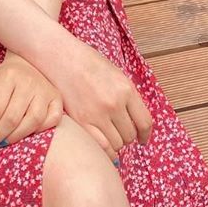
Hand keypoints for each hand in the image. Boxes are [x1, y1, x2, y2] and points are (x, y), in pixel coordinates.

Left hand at [0, 54, 61, 151]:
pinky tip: (27, 133)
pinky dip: (41, 130)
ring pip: (33, 121)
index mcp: (8, 75)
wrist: (26, 64)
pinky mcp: (57, 97)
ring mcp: (45, 90)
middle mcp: (29, 81)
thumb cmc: (1, 79)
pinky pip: (53, 119)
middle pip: (12, 118)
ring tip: (4, 142)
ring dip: (16, 137)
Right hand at [46, 39, 152, 162]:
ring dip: (115, 142)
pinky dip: (105, 149)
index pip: (144, 122)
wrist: (61, 57)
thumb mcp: (117, 75)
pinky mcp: (81, 121)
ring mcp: (97, 114)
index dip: (145, 135)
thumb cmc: (89, 63)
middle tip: (119, 131)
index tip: (142, 139)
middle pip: (130, 135)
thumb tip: (137, 121)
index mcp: (126, 89)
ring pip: (117, 144)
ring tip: (108, 133)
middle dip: (127, 135)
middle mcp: (114, 103)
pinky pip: (101, 147)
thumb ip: (129, 97)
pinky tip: (103, 144)